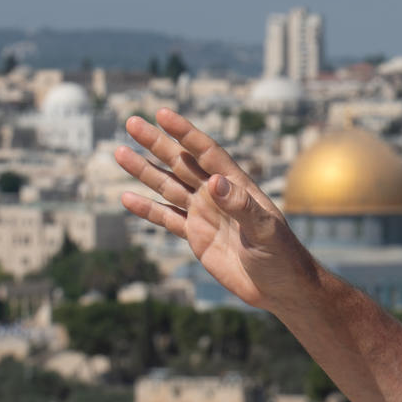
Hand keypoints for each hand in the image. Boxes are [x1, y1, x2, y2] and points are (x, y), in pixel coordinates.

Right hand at [114, 108, 311, 309]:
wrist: (279, 287)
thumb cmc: (282, 255)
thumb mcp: (265, 230)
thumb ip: (241, 206)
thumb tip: (214, 181)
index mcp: (236, 186)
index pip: (206, 153)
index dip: (185, 133)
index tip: (162, 114)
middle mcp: (217, 194)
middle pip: (181, 163)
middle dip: (157, 143)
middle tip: (132, 122)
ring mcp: (205, 214)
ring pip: (168, 186)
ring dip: (144, 171)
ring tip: (119, 152)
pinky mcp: (197, 236)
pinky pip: (167, 219)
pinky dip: (147, 209)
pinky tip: (127, 198)